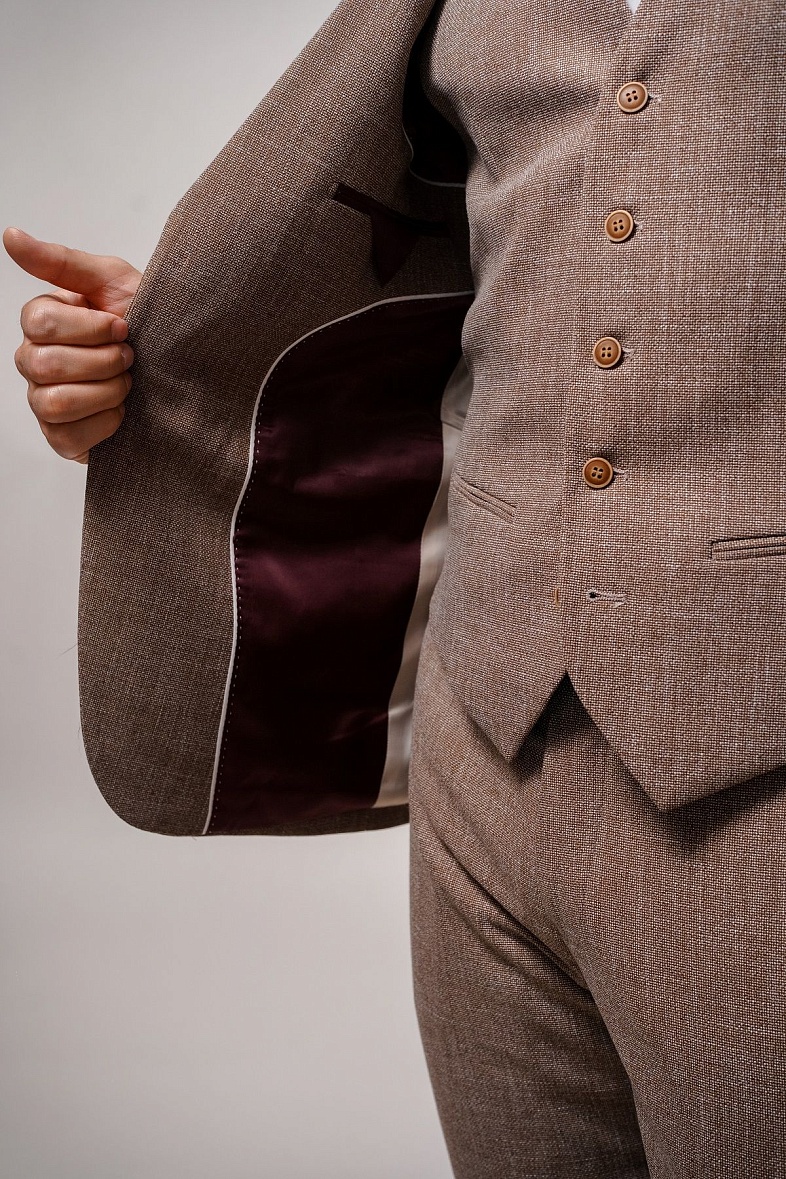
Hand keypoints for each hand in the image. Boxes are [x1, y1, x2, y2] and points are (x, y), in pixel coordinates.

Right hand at [4, 227, 141, 463]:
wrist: (181, 368)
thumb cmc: (146, 323)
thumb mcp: (111, 281)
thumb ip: (60, 262)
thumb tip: (10, 236)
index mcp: (42, 322)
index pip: (39, 322)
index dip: (90, 327)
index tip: (122, 326)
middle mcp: (35, 362)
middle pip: (45, 364)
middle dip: (103, 361)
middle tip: (129, 357)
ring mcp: (44, 402)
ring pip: (55, 402)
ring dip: (105, 392)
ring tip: (128, 384)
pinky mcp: (62, 438)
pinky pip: (68, 436)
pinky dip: (106, 423)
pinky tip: (122, 412)